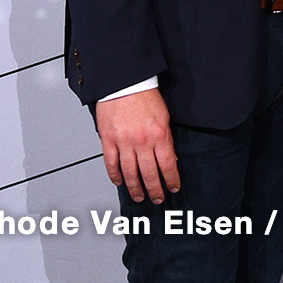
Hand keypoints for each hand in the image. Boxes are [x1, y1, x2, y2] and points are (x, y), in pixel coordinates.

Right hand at [95, 88, 179, 203]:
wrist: (125, 83)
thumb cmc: (146, 97)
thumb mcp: (165, 117)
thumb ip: (167, 139)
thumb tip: (171, 158)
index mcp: (159, 135)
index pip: (168, 164)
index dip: (171, 179)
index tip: (173, 188)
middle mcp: (142, 142)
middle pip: (149, 173)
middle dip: (154, 189)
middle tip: (157, 199)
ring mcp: (123, 142)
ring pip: (129, 173)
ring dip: (135, 188)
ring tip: (139, 197)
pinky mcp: (108, 140)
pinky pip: (111, 163)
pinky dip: (115, 175)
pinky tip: (119, 183)